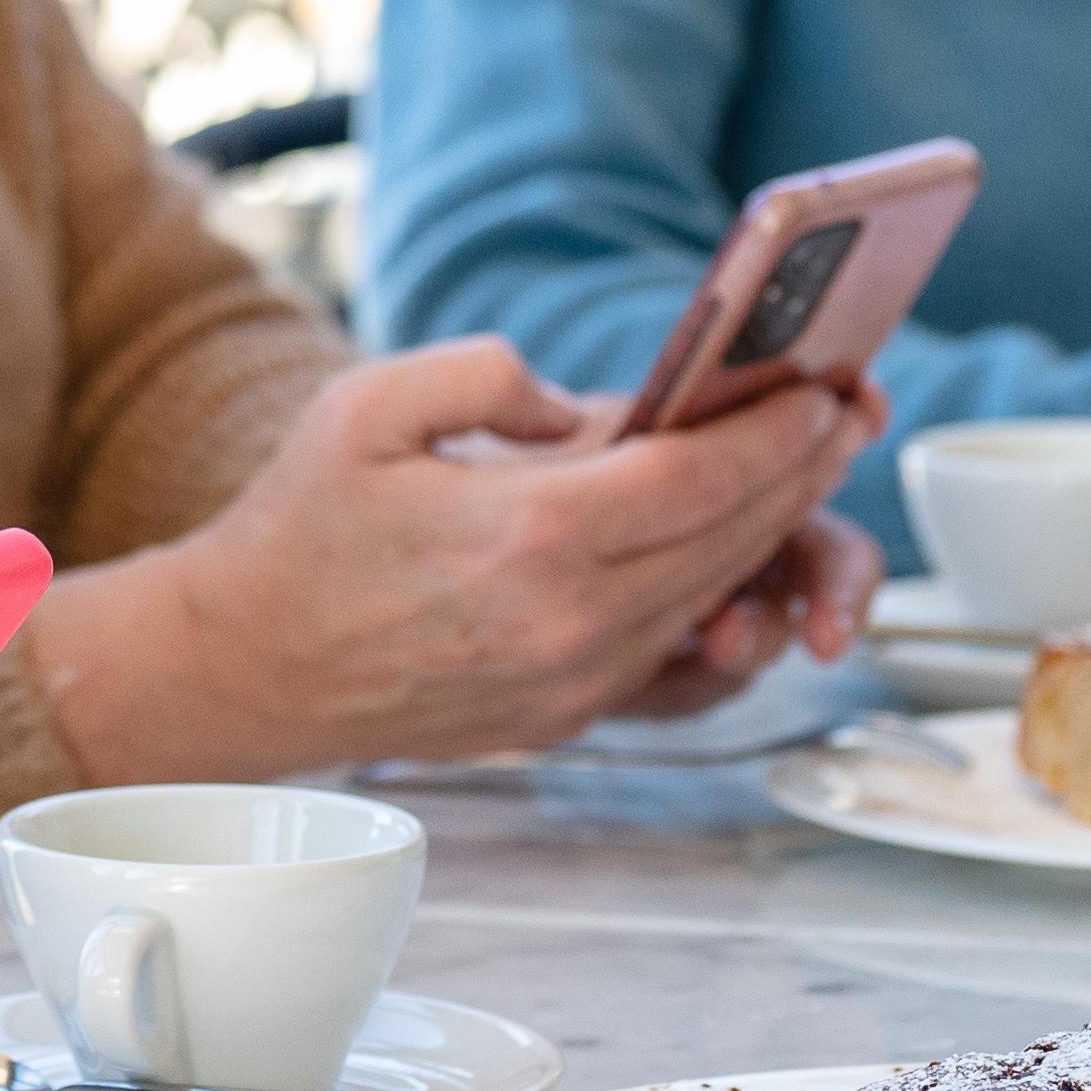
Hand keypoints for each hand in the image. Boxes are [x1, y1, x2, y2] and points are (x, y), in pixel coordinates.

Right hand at [30, 340, 888, 779]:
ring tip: (802, 471)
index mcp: (527, 536)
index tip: (827, 391)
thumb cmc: (299, 527)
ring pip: (715, 597)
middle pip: (730, 538)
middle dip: (801, 472)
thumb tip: (595, 405)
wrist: (245, 666)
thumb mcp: (372, 404)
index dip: (779, 433)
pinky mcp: (567, 715)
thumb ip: (493, 375)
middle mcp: (566, 623)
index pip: (701, 478)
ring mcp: (572, 683)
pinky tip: (737, 554)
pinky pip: (678, 656)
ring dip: (774, 533)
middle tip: (845, 415)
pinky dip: (722, 597)